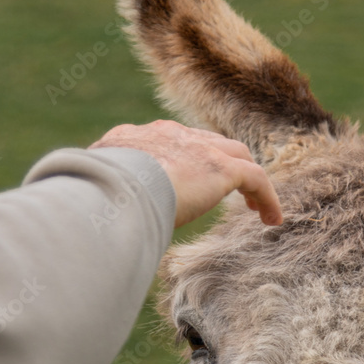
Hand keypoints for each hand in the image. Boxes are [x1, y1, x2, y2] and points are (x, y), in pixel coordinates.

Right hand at [89, 120, 282, 227]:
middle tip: (228, 188)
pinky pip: (256, 179)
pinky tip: (272, 220)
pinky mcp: (221, 168)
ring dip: (247, 180)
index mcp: (135, 138)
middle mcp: (169, 135)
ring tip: (257, 209)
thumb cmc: (96, 199)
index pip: (168, 143)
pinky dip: (267, 198)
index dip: (183, 161)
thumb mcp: (94, 194)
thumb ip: (102, 202)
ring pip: (237, 156)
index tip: (187, 183)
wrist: (115, 187)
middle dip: (220, 162)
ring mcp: (198, 148)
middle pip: (207, 142)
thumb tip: (90, 228)